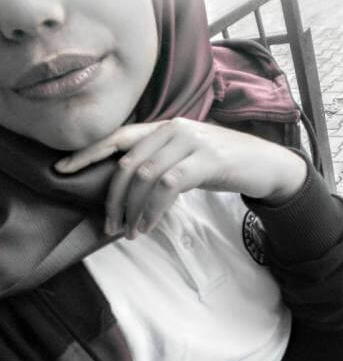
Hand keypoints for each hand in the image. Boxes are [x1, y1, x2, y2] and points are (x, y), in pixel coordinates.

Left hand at [55, 117, 305, 238]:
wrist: (262, 162)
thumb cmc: (219, 163)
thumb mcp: (185, 158)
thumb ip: (159, 163)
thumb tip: (129, 189)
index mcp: (163, 127)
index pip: (118, 137)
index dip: (88, 153)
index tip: (62, 169)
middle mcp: (173, 129)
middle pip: (127, 164)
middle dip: (113, 198)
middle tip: (110, 226)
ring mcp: (190, 141)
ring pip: (145, 176)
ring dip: (132, 210)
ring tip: (130, 232)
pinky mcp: (206, 159)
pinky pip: (167, 186)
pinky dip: (152, 210)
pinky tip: (148, 226)